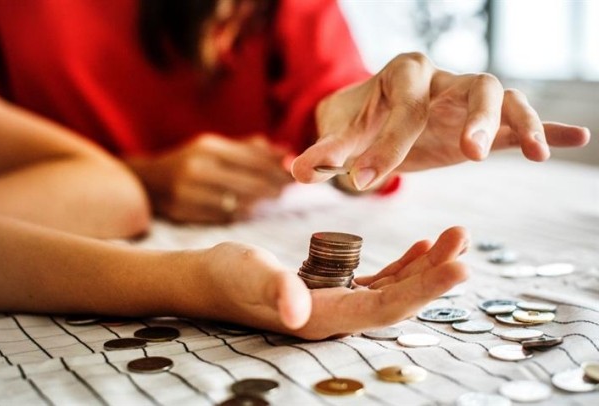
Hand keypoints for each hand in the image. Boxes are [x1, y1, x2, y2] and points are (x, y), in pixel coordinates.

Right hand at [128, 133, 292, 222]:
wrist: (147, 181)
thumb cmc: (190, 162)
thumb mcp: (215, 147)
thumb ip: (250, 149)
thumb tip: (286, 152)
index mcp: (208, 148)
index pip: (252, 159)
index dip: (277, 168)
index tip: (294, 174)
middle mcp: (197, 168)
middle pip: (249, 182)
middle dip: (273, 186)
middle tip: (289, 190)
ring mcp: (189, 192)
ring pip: (238, 202)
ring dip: (260, 202)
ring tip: (273, 198)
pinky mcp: (184, 212)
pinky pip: (223, 216)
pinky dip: (241, 213)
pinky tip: (250, 209)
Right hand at [201, 226, 468, 339]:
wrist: (210, 279)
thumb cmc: (226, 276)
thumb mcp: (249, 275)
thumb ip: (276, 290)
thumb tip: (297, 312)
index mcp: (323, 318)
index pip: (385, 309)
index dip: (425, 291)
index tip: (461, 268)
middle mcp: (337, 317)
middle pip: (399, 300)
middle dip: (436, 274)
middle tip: (464, 241)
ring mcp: (337, 304)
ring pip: (394, 289)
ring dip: (426, 266)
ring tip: (454, 238)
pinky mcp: (333, 289)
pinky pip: (378, 280)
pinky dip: (403, 264)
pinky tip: (422, 248)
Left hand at [292, 52, 590, 189]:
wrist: (376, 116)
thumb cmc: (359, 123)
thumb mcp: (341, 136)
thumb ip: (324, 153)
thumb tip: (296, 171)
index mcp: (402, 75)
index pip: (403, 108)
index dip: (384, 145)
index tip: (364, 182)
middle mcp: (441, 79)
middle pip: (472, 85)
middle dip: (473, 117)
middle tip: (469, 155)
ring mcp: (466, 97)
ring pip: (504, 96)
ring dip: (518, 122)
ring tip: (532, 153)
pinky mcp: (482, 120)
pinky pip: (521, 118)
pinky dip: (545, 127)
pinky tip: (573, 139)